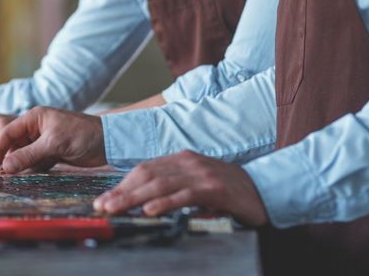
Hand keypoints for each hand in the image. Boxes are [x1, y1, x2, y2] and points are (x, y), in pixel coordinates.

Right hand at [0, 107, 106, 173]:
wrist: (110, 142)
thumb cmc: (83, 134)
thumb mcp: (54, 144)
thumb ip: (29, 155)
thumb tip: (5, 168)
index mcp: (35, 118)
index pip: (8, 133)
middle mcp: (37, 129)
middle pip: (14, 146)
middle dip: (7, 161)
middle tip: (1, 179)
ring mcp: (44, 142)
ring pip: (24, 157)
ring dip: (19, 168)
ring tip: (13, 182)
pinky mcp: (52, 154)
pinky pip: (35, 164)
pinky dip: (31, 172)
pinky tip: (28, 180)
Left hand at [92, 151, 268, 226]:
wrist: (265, 190)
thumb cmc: (228, 192)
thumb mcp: (196, 185)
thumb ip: (173, 187)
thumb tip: (142, 201)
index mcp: (182, 159)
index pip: (145, 170)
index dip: (122, 184)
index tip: (104, 199)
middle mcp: (189, 162)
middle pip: (148, 176)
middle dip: (122, 192)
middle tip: (102, 207)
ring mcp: (202, 174)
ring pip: (161, 184)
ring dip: (135, 198)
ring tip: (117, 209)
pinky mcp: (215, 188)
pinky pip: (184, 195)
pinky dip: (165, 203)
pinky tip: (150, 210)